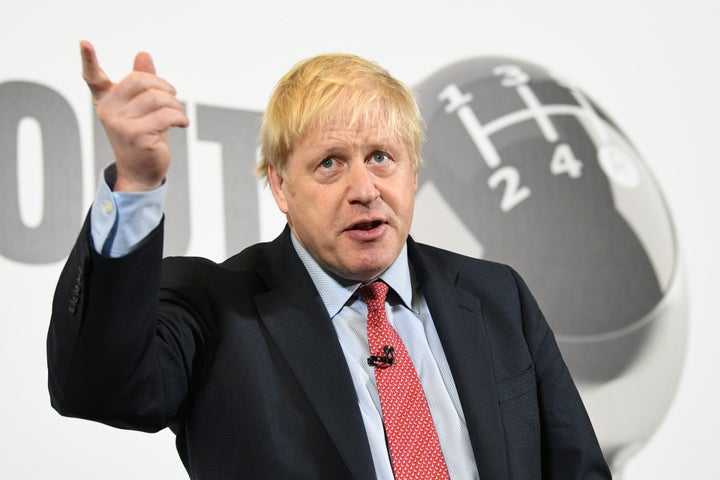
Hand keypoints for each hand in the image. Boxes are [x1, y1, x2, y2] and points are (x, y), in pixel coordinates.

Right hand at [80, 40, 188, 190]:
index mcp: (107, 100)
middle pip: (140, 80)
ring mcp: (119, 123)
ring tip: (179, 115)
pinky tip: (182, 123)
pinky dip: (180, 117)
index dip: (88, 59)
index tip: (84, 43)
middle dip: (163, 86)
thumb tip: (143, 54)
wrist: (141, 173)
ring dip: (175, 105)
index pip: (93, 77)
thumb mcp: (142, 108)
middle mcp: (108, 110)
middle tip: (173, 95)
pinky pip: (165, 115)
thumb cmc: (142, 137)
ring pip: (156, 98)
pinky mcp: (135, 135)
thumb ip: (143, 82)